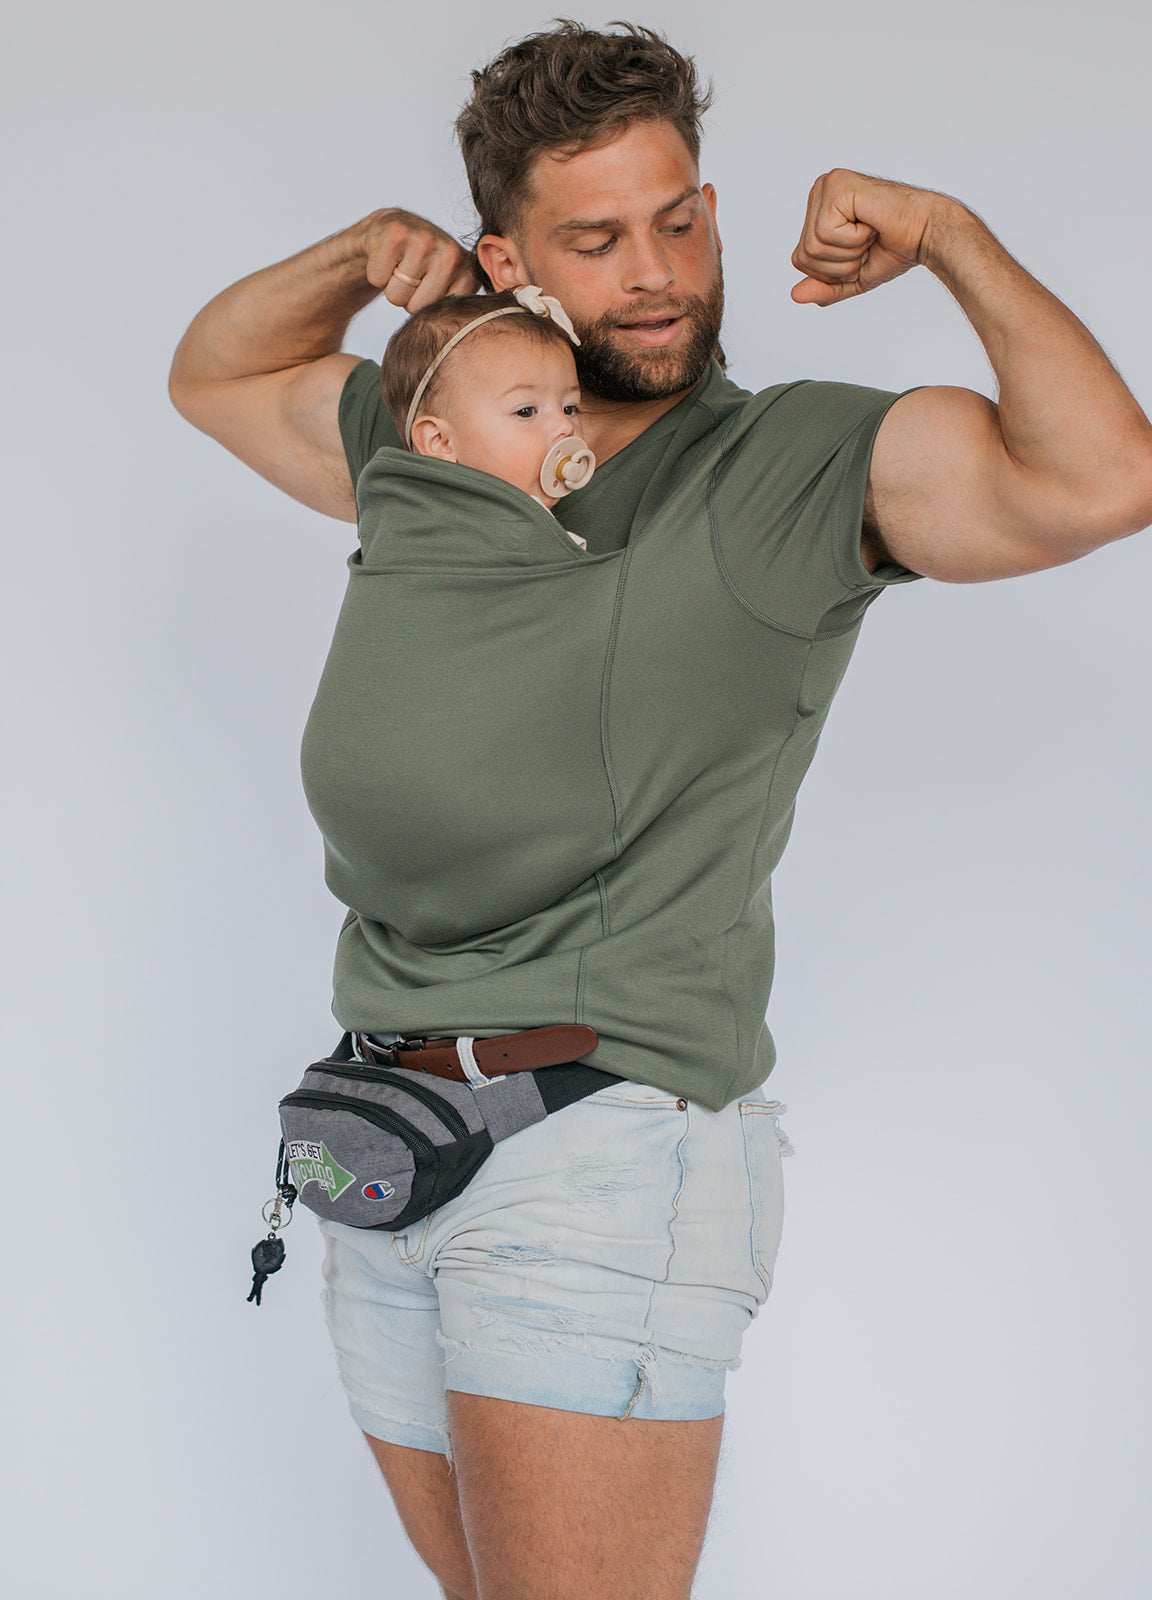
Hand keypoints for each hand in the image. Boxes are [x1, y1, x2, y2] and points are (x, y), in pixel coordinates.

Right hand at [364, 209, 480, 311]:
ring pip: (395, 295)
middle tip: (411, 274)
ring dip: (391, 285)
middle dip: (408, 297)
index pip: (438, 316)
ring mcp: (425, 238)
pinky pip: (377, 278)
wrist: (393, 230)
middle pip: (416, 308)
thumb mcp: (449, 287)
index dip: (425, 306)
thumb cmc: (421, 267)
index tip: (428, 285)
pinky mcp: (395, 232)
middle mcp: (452, 252)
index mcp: (468, 272)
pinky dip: (376, 272)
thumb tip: (483, 348)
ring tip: (400, 265)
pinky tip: (387, 256)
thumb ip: (464, 311)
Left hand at [790, 171, 938, 305]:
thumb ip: (824, 287)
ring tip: (870, 233)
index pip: (800, 259)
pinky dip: (853, 239)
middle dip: (839, 264)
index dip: (831, 271)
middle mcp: (819, 192)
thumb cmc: (894, 248)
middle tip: (867, 244)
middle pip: (803, 254)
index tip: (860, 252)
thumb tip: (794, 295)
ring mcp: (827, 185)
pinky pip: (825, 233)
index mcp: (818, 209)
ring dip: (848, 253)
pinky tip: (871, 223)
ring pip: (813, 246)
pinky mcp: (837, 185)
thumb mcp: (852, 277)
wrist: (927, 233)